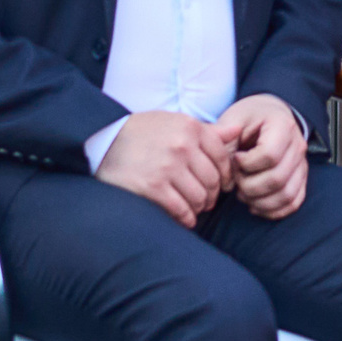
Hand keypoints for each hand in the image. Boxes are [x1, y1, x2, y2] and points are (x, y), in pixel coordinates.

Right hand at [95, 110, 234, 227]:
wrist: (103, 140)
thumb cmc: (143, 132)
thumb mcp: (175, 122)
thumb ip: (208, 130)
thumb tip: (238, 131)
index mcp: (190, 127)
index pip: (223, 157)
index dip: (226, 176)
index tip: (222, 185)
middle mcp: (182, 146)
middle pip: (213, 180)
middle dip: (212, 195)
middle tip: (206, 201)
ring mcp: (167, 167)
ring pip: (200, 197)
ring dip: (199, 208)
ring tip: (194, 208)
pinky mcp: (152, 187)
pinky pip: (181, 209)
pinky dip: (186, 218)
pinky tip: (184, 218)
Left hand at [216, 94, 308, 220]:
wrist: (269, 115)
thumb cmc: (249, 118)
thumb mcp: (233, 118)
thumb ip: (224, 140)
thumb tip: (223, 172)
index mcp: (283, 125)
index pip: (269, 155)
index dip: (247, 164)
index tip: (235, 158)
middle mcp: (298, 145)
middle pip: (277, 179)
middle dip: (249, 186)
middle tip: (235, 180)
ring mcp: (302, 164)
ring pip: (287, 195)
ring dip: (260, 201)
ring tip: (243, 194)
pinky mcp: (300, 178)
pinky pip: (293, 202)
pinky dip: (273, 210)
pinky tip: (255, 205)